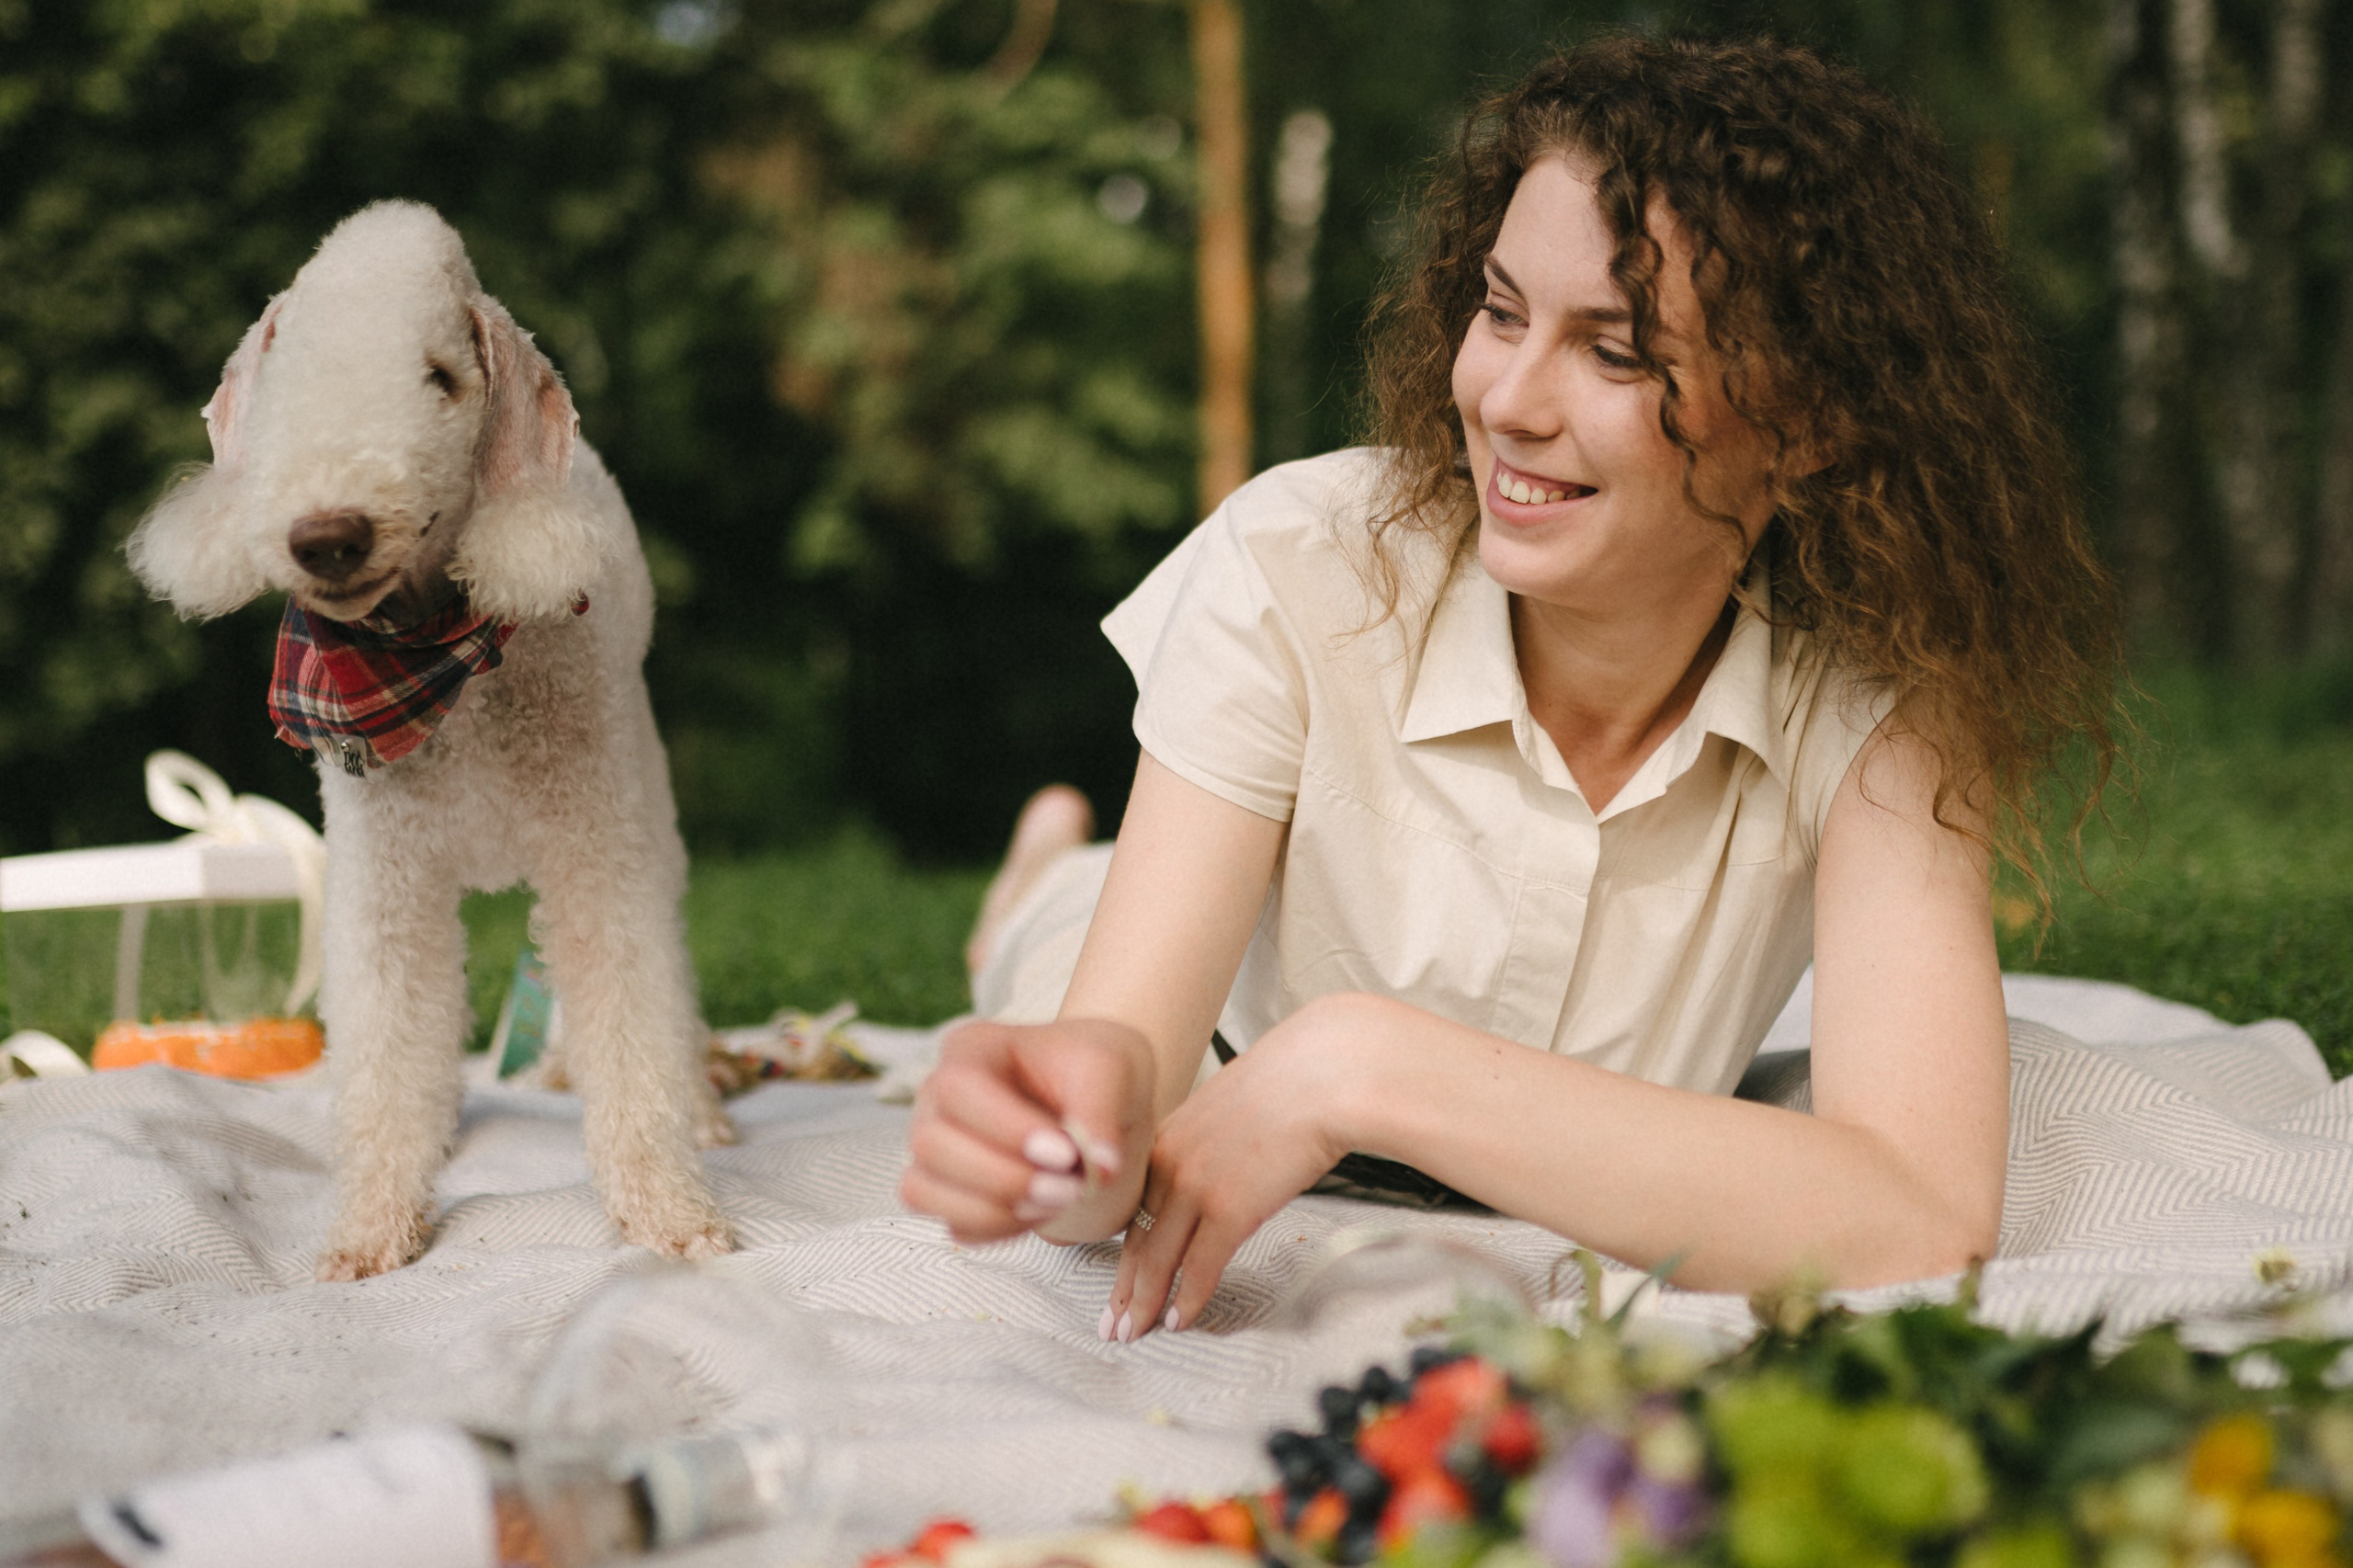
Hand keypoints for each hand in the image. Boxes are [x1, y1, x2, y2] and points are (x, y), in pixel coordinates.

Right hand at [900, 1016, 1153, 1244]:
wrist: (1092, 1092)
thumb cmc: (1090, 1069)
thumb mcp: (1106, 1071)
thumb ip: (1100, 1115)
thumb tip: (1100, 1172)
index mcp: (971, 1049)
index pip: (959, 1088)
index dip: (1006, 1129)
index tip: (1066, 1154)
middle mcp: (936, 1097)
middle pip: (930, 1144)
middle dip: (1002, 1178)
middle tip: (1070, 1187)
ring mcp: (934, 1147)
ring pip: (922, 1191)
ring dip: (994, 1211)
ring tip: (1058, 1201)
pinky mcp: (948, 1191)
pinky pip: (954, 1225)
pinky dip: (999, 1230)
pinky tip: (1043, 1211)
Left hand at [1102, 1008, 1352, 1340]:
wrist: (1325, 1073)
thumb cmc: (1295, 1081)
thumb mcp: (1234, 1105)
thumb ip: (1214, 1140)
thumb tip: (1224, 1165)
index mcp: (1169, 1135)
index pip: (1134, 1205)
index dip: (1123, 1247)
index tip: (1118, 1276)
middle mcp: (1171, 1161)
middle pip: (1135, 1236)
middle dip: (1122, 1286)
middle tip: (1112, 1322)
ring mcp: (1196, 1186)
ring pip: (1156, 1258)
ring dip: (1144, 1302)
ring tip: (1134, 1333)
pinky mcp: (1230, 1208)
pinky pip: (1200, 1265)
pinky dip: (1189, 1297)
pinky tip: (1180, 1320)